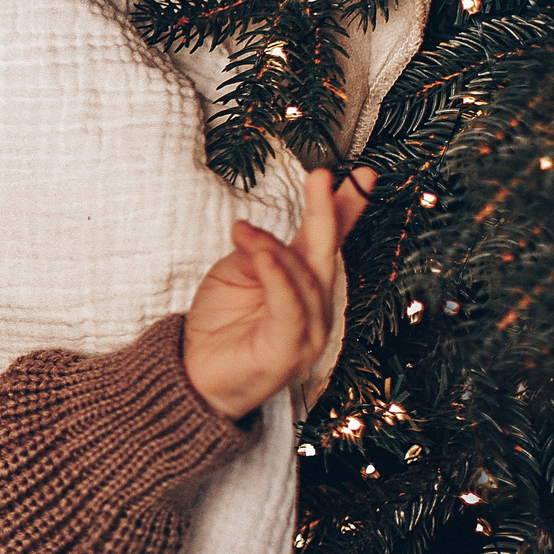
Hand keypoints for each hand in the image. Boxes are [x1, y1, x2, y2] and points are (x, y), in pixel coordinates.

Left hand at [183, 166, 375, 421]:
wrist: (194, 377)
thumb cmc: (218, 326)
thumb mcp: (232, 274)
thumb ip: (257, 252)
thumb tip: (265, 236)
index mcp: (303, 285)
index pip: (328, 242)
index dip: (344, 209)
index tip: (359, 176)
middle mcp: (314, 308)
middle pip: (326, 254)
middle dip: (327, 213)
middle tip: (322, 177)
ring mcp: (307, 332)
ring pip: (302, 278)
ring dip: (274, 248)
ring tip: (244, 231)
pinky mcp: (288, 351)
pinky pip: (287, 306)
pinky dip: (276, 276)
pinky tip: (262, 253)